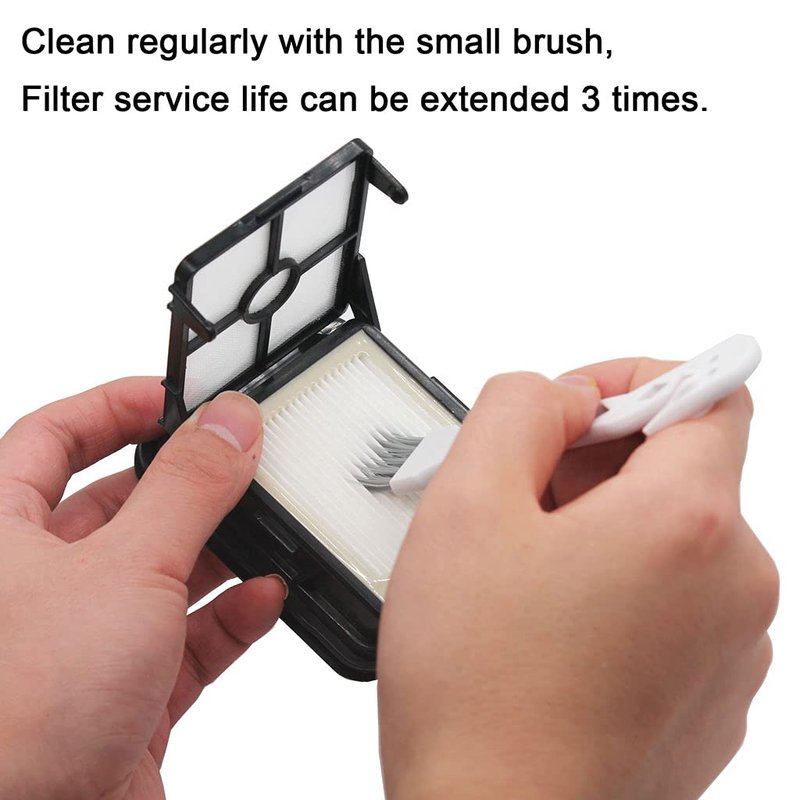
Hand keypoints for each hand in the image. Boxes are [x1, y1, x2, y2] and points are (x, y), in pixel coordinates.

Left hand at [0, 379, 282, 799]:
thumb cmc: (17, 717)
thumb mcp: (124, 569)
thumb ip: (187, 489)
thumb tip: (230, 425)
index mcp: (1, 534)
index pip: (51, 437)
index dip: (114, 406)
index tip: (178, 396)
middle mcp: (39, 584)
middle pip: (122, 503)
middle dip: (187, 483)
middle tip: (243, 458)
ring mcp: (86, 641)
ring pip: (164, 571)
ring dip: (221, 551)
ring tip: (271, 524)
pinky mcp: (129, 695)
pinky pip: (190, 637)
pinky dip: (232, 615)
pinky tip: (267, 597)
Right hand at [378, 360, 777, 799]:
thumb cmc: (479, 692)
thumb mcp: (467, 504)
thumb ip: (517, 409)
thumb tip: (560, 395)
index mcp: (689, 526)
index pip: (707, 394)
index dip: (633, 381)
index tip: (577, 406)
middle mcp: (734, 588)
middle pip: (680, 469)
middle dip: (595, 461)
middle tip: (516, 496)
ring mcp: (728, 650)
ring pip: (669, 537)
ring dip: (598, 526)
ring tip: (521, 572)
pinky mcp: (706, 694)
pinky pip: (670, 600)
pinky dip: (615, 585)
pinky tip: (547, 623)